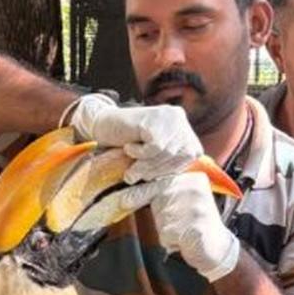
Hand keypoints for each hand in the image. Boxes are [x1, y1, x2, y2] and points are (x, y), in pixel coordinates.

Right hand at [68, 93, 201, 182]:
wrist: (103, 124)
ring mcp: (168, 115)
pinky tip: (129, 147)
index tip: (151, 176)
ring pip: (167, 152)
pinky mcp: (154, 116)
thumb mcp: (154, 156)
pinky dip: (140, 153)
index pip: (190, 155)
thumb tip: (178, 179)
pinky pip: (155, 146)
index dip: (171, 169)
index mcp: (183, 128)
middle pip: (179, 154)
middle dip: (156, 170)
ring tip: (131, 166)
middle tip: (134, 175)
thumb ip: (169, 162)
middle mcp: (179, 118)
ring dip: (145, 164)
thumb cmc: (127, 143)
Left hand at [119, 171, 240, 281]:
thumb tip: (126, 191)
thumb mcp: (180, 200)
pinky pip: (167, 234)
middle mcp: (196, 188)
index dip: (140, 193)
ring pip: (162, 219)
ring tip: (184, 231)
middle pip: (159, 201)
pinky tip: (185, 240)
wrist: (217, 248)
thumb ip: (162, 191)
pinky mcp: (196, 226)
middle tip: (178, 224)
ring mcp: (196, 206)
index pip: (159, 182)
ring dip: (167, 229)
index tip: (123, 200)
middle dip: (161, 216)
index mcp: (193, 177)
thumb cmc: (193, 223)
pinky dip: (171, 241)